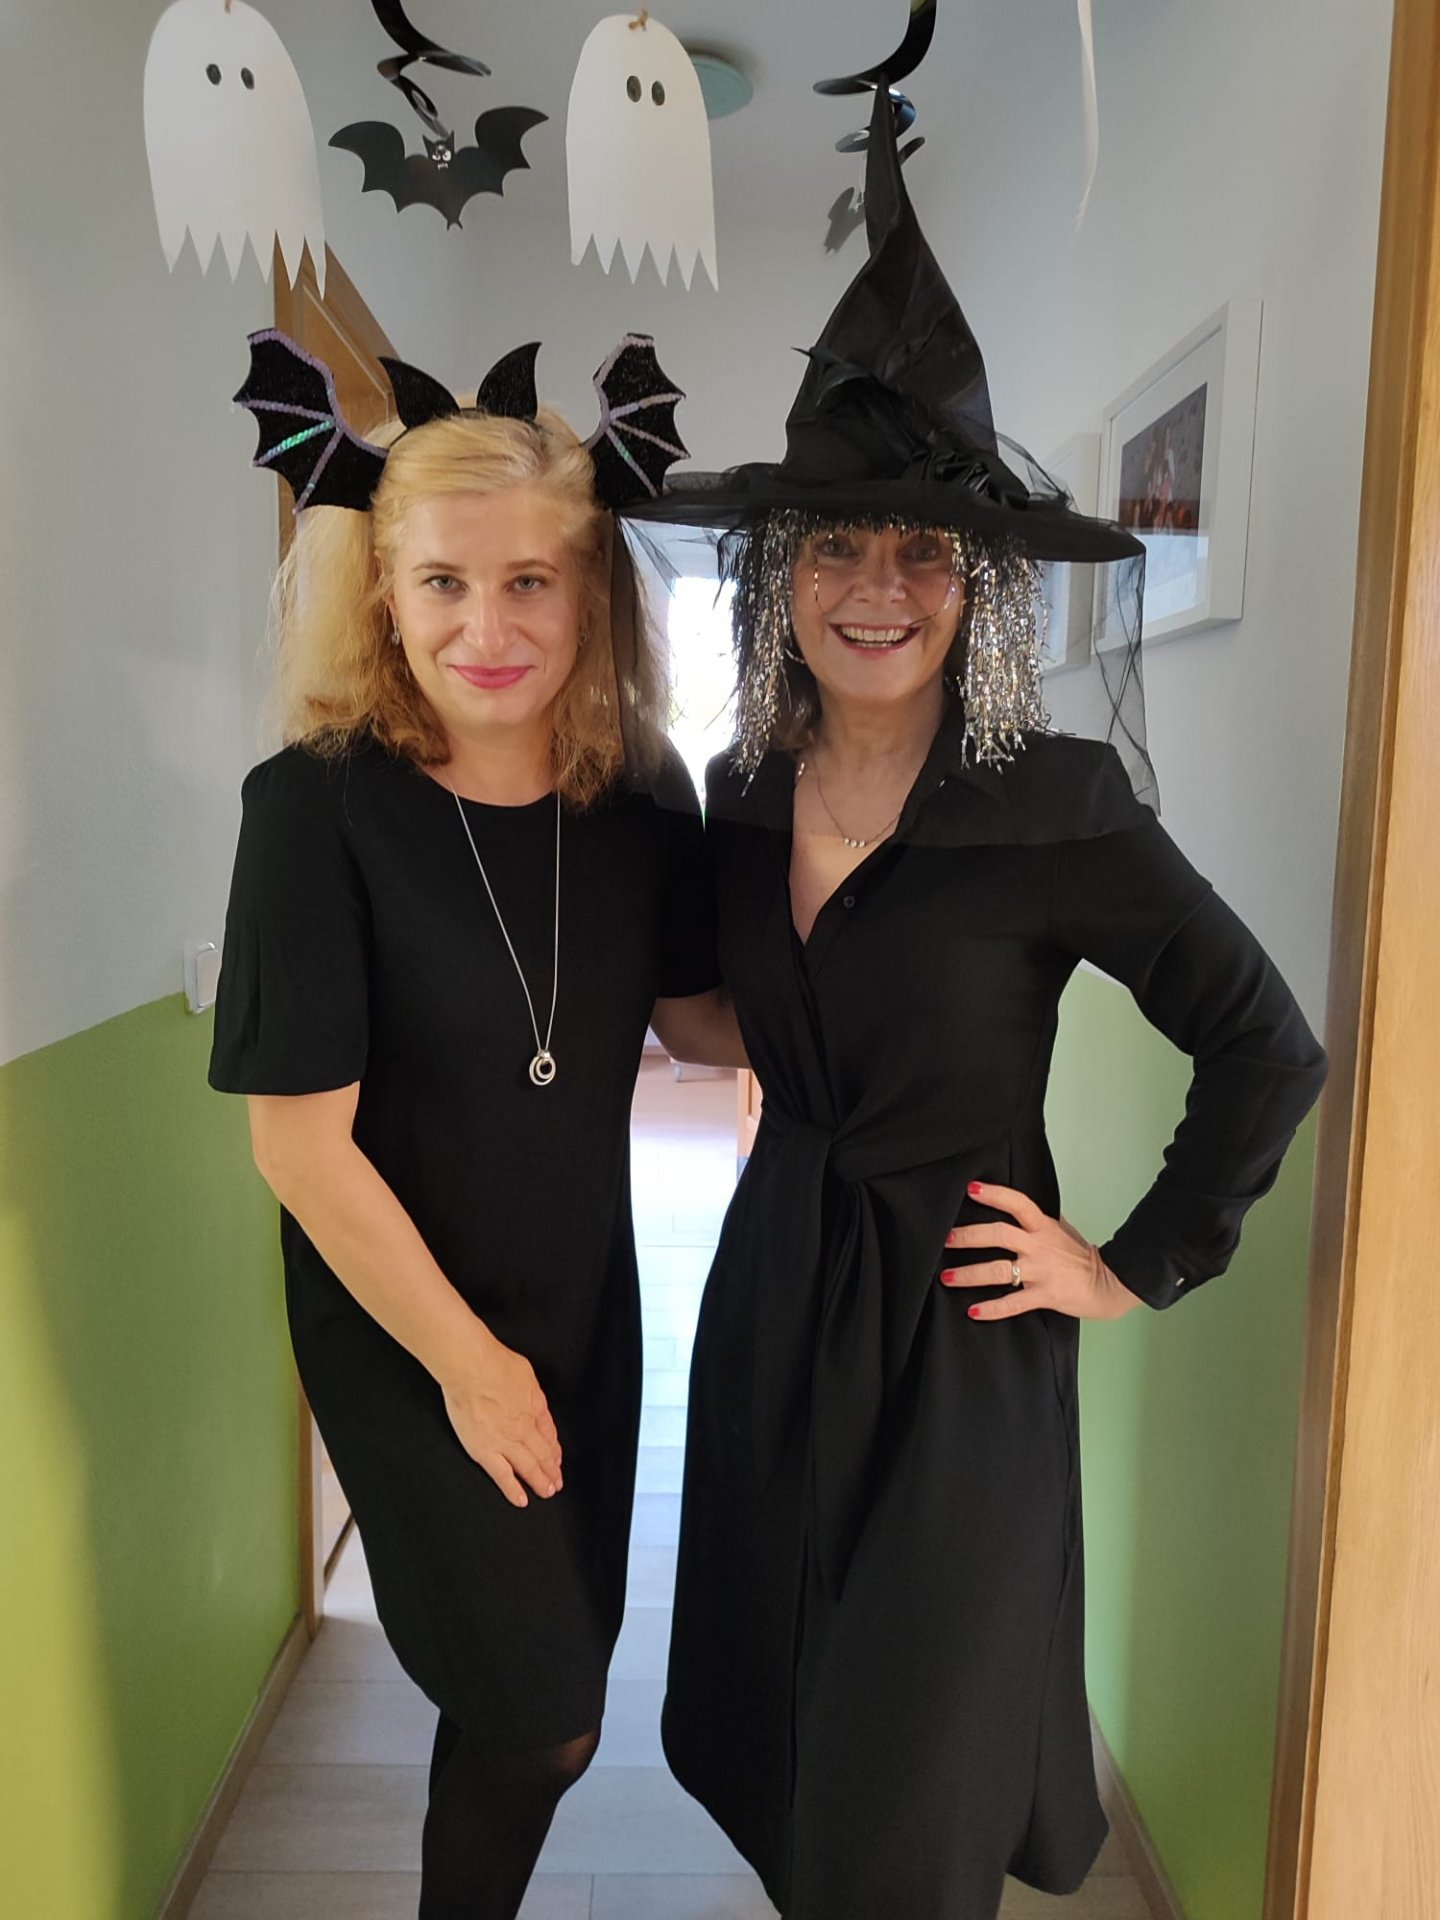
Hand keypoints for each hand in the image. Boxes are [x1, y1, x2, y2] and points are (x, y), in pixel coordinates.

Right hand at [440, 1331, 563, 1507]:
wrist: (472, 1368)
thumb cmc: (493, 1362)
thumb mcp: (526, 1372)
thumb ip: (530, 1390)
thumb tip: (529, 1395)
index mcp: (534, 1407)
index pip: (549, 1433)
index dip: (554, 1448)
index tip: (556, 1457)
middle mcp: (524, 1427)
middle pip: (543, 1453)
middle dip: (552, 1470)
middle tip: (557, 1482)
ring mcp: (506, 1441)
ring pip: (529, 1467)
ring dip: (540, 1482)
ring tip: (546, 1492)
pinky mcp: (485, 1451)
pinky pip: (503, 1475)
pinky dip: (513, 1490)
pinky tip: (521, 1500)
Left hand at [939, 1181, 1142, 1321]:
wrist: (1108, 1283)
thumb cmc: (1083, 1256)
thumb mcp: (1063, 1229)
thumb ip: (1040, 1219)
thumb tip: (1020, 1206)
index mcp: (1043, 1227)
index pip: (1018, 1203)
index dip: (995, 1194)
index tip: (972, 1188)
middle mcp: (1039, 1246)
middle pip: (999, 1234)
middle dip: (969, 1236)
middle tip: (946, 1239)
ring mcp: (1041, 1271)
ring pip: (999, 1270)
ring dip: (970, 1274)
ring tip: (948, 1277)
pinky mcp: (1044, 1295)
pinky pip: (1013, 1303)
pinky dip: (991, 1309)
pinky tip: (973, 1311)